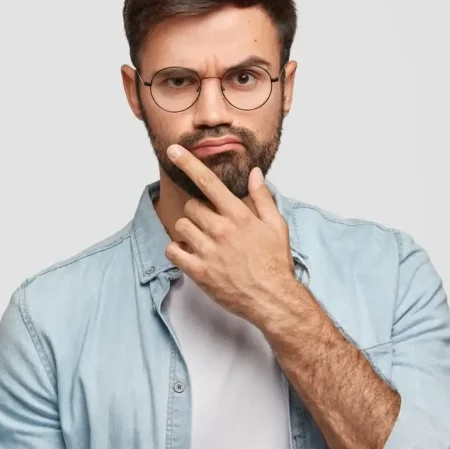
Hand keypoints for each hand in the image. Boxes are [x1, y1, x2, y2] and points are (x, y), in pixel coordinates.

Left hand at [163, 144, 297, 325]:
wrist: (272, 298)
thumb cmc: (275, 262)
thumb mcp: (276, 226)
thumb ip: (262, 197)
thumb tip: (254, 173)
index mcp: (239, 215)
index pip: (208, 181)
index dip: (188, 163)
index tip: (174, 151)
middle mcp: (221, 229)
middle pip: (191, 207)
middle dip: (198, 214)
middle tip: (211, 227)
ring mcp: (208, 250)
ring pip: (181, 226)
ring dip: (188, 232)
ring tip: (204, 242)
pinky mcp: (198, 270)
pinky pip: (173, 250)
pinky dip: (177, 251)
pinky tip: (191, 255)